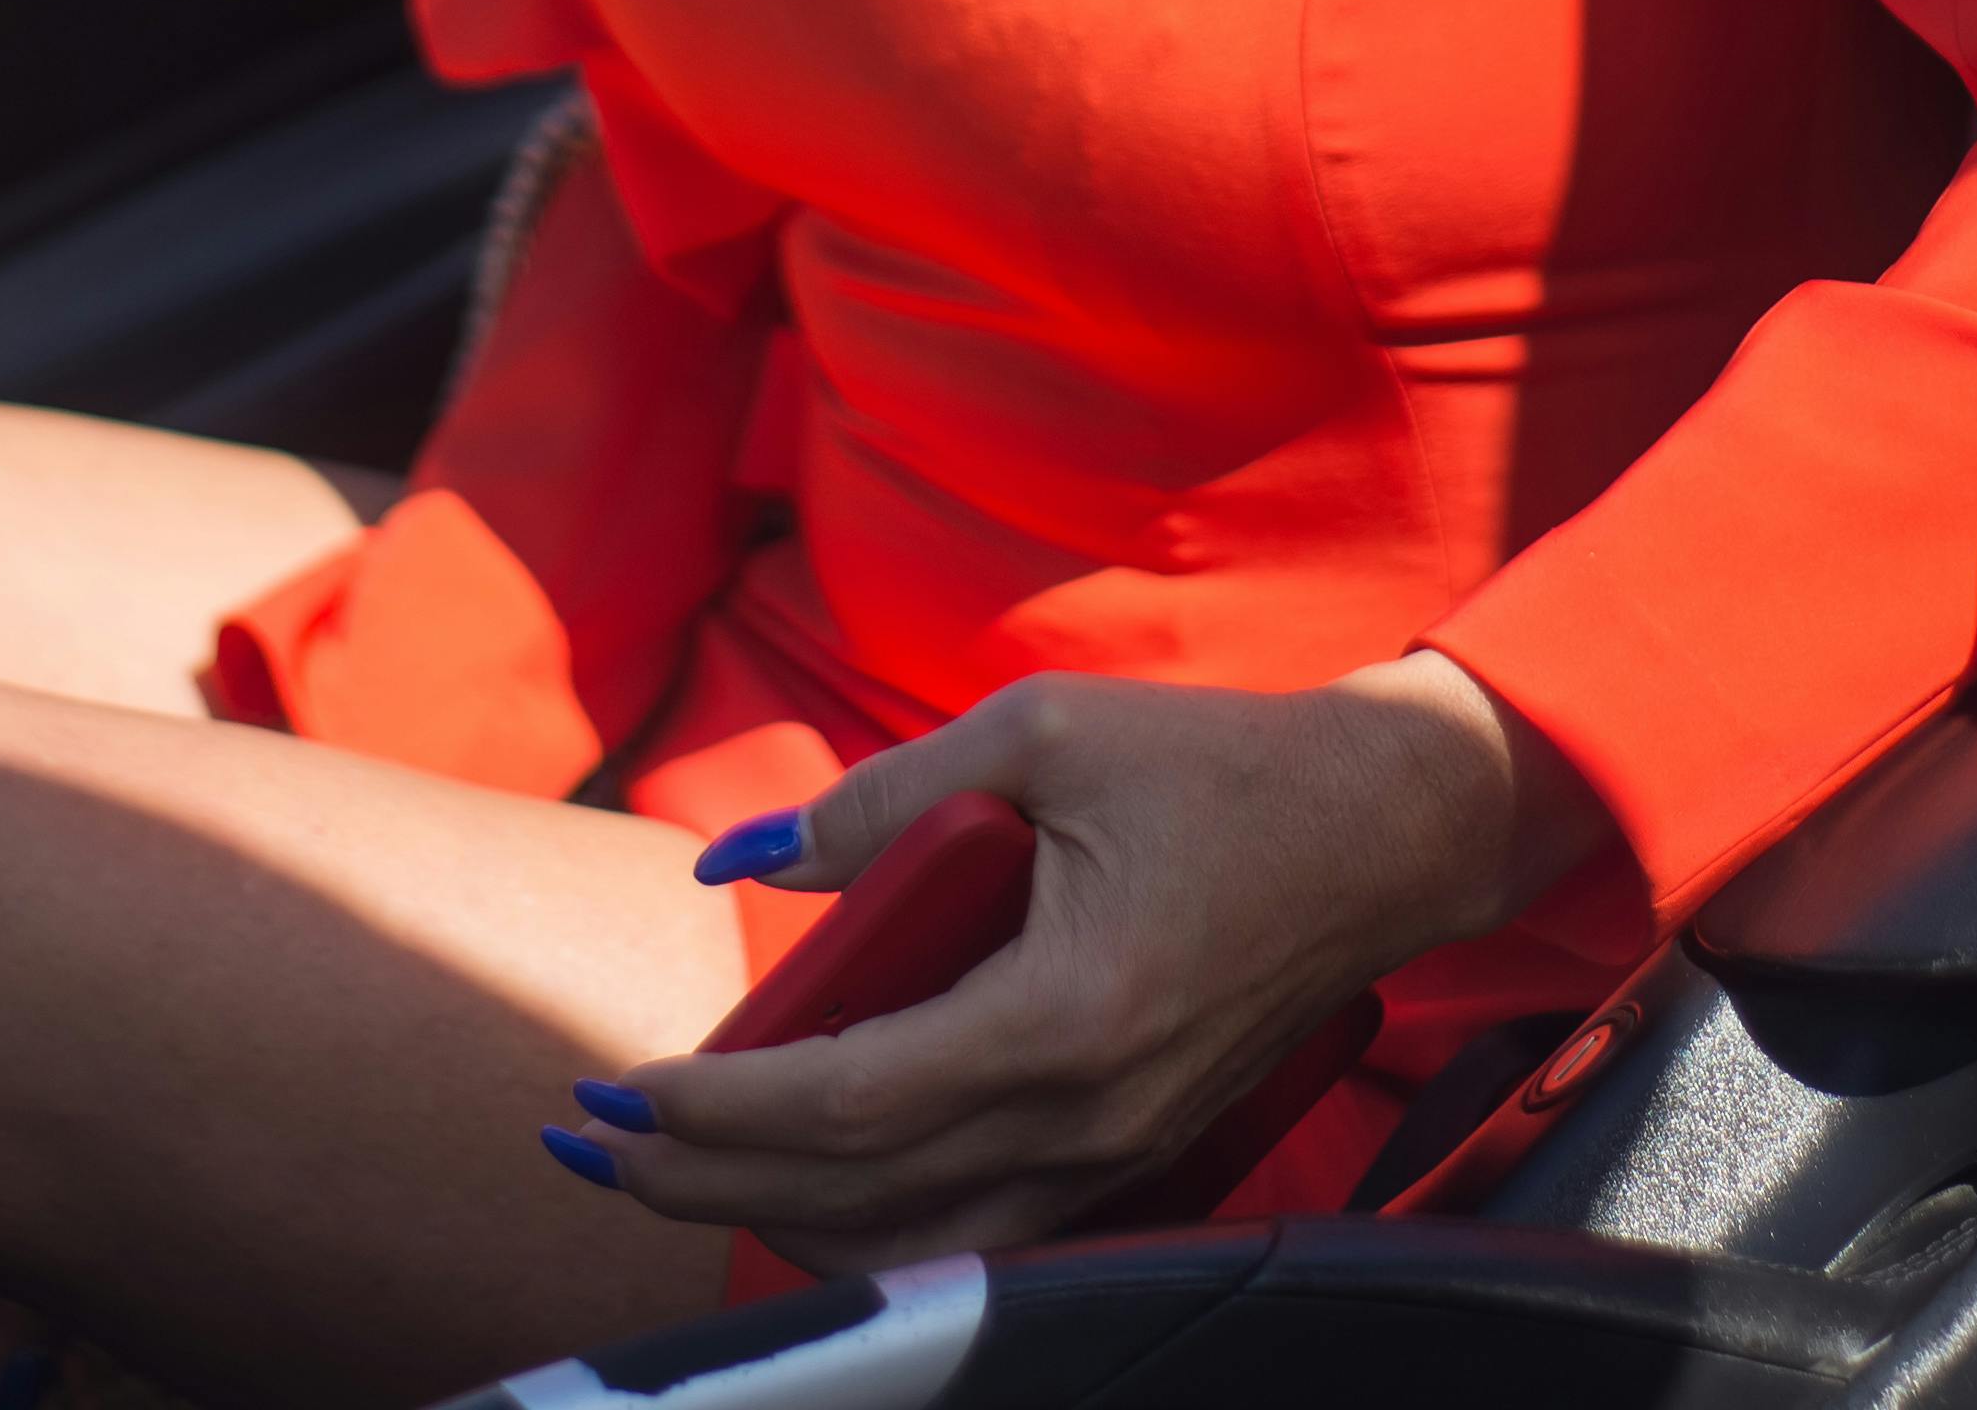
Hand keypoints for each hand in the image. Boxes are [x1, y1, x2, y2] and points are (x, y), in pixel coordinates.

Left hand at [552, 653, 1610, 1265]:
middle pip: (855, 1198)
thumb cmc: (1222, 767)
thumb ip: (884, 797)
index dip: (711, 1113)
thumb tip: (747, 855)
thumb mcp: (1042, 736)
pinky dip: (869, 1219)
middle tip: (590, 1145)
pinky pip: (974, 1230)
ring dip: (774, 1215)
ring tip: (671, 1167)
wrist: (1387, 832)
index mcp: (1062, 1018)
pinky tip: (798, 1180)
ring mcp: (1115, 1154)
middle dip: (703, 1182)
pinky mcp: (1132, 1155)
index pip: (843, 1104)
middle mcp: (1086, 1117)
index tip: (609, 1091)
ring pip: (911, 1241)